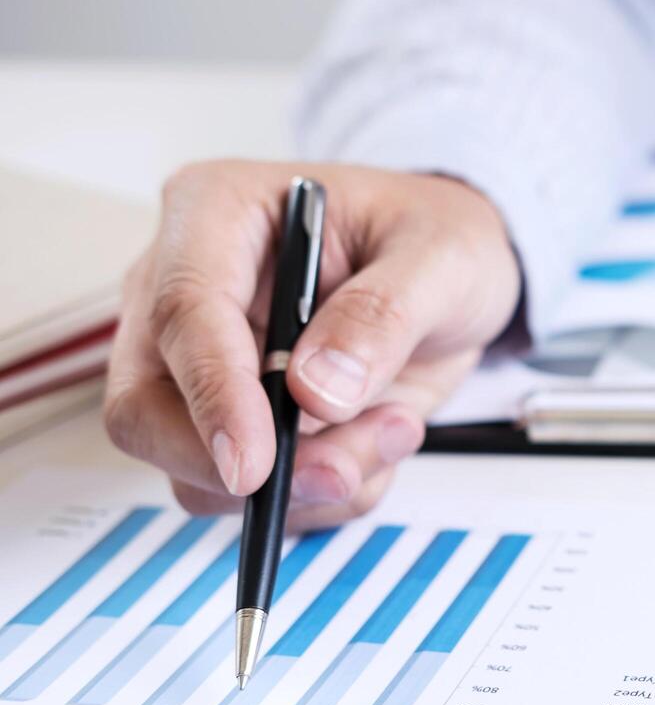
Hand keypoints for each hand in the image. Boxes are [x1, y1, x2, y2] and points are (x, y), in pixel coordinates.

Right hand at [105, 161, 520, 527]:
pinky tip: (383, 434)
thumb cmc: (438, 237)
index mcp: (217, 212)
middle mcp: (188, 292)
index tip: (253, 463)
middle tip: (338, 474)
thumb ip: (383, 314)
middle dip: (239, 464)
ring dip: (303, 479)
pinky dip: (324, 491)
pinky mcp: (237, 421)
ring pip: (198, 467)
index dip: (212, 393)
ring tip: (396, 426)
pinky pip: (251, 492)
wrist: (460, 276)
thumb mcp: (442, 256)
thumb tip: (315, 386)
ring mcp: (204, 365)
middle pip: (144, 408)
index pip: (183, 311)